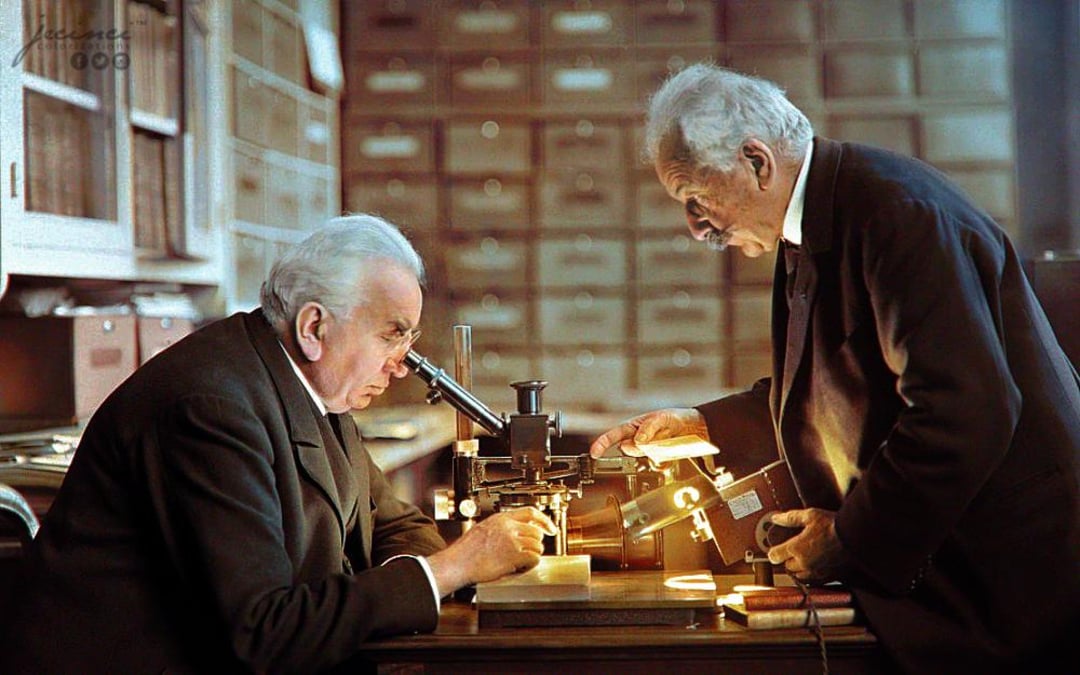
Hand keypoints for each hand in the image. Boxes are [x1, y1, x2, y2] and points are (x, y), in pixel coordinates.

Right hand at [426, 507, 556, 596]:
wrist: (457, 563)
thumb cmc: (466, 551)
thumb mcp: (483, 528)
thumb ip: (501, 527)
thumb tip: (517, 531)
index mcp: (501, 519)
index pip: (531, 513)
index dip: (544, 520)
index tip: (551, 528)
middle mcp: (508, 527)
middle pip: (537, 532)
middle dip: (535, 544)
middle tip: (528, 552)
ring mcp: (512, 541)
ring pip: (537, 546)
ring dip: (532, 555)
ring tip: (519, 561)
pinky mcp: (513, 555)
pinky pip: (534, 558)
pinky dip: (529, 565)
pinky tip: (519, 567)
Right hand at [588, 408, 708, 458]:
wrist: (690, 427)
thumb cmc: (672, 418)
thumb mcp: (662, 418)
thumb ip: (648, 428)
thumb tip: (637, 440)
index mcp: (632, 426)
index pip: (613, 435)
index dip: (601, 444)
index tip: (594, 453)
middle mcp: (635, 439)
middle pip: (629, 449)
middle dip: (640, 446)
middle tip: (657, 435)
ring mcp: (644, 449)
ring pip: (642, 456)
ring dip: (653, 450)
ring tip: (665, 437)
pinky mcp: (654, 458)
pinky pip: (654, 462)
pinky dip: (661, 457)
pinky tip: (668, 447)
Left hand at [765, 508, 847, 583]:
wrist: (855, 535)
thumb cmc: (833, 524)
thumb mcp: (809, 515)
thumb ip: (790, 518)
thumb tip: (775, 518)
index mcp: (796, 548)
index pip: (775, 555)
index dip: (773, 552)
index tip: (774, 550)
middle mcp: (804, 563)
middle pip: (787, 567)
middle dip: (787, 559)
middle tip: (791, 551)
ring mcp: (816, 572)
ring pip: (799, 576)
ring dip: (797, 569)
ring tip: (802, 559)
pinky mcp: (828, 576)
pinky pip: (813, 582)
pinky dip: (810, 576)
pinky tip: (813, 568)